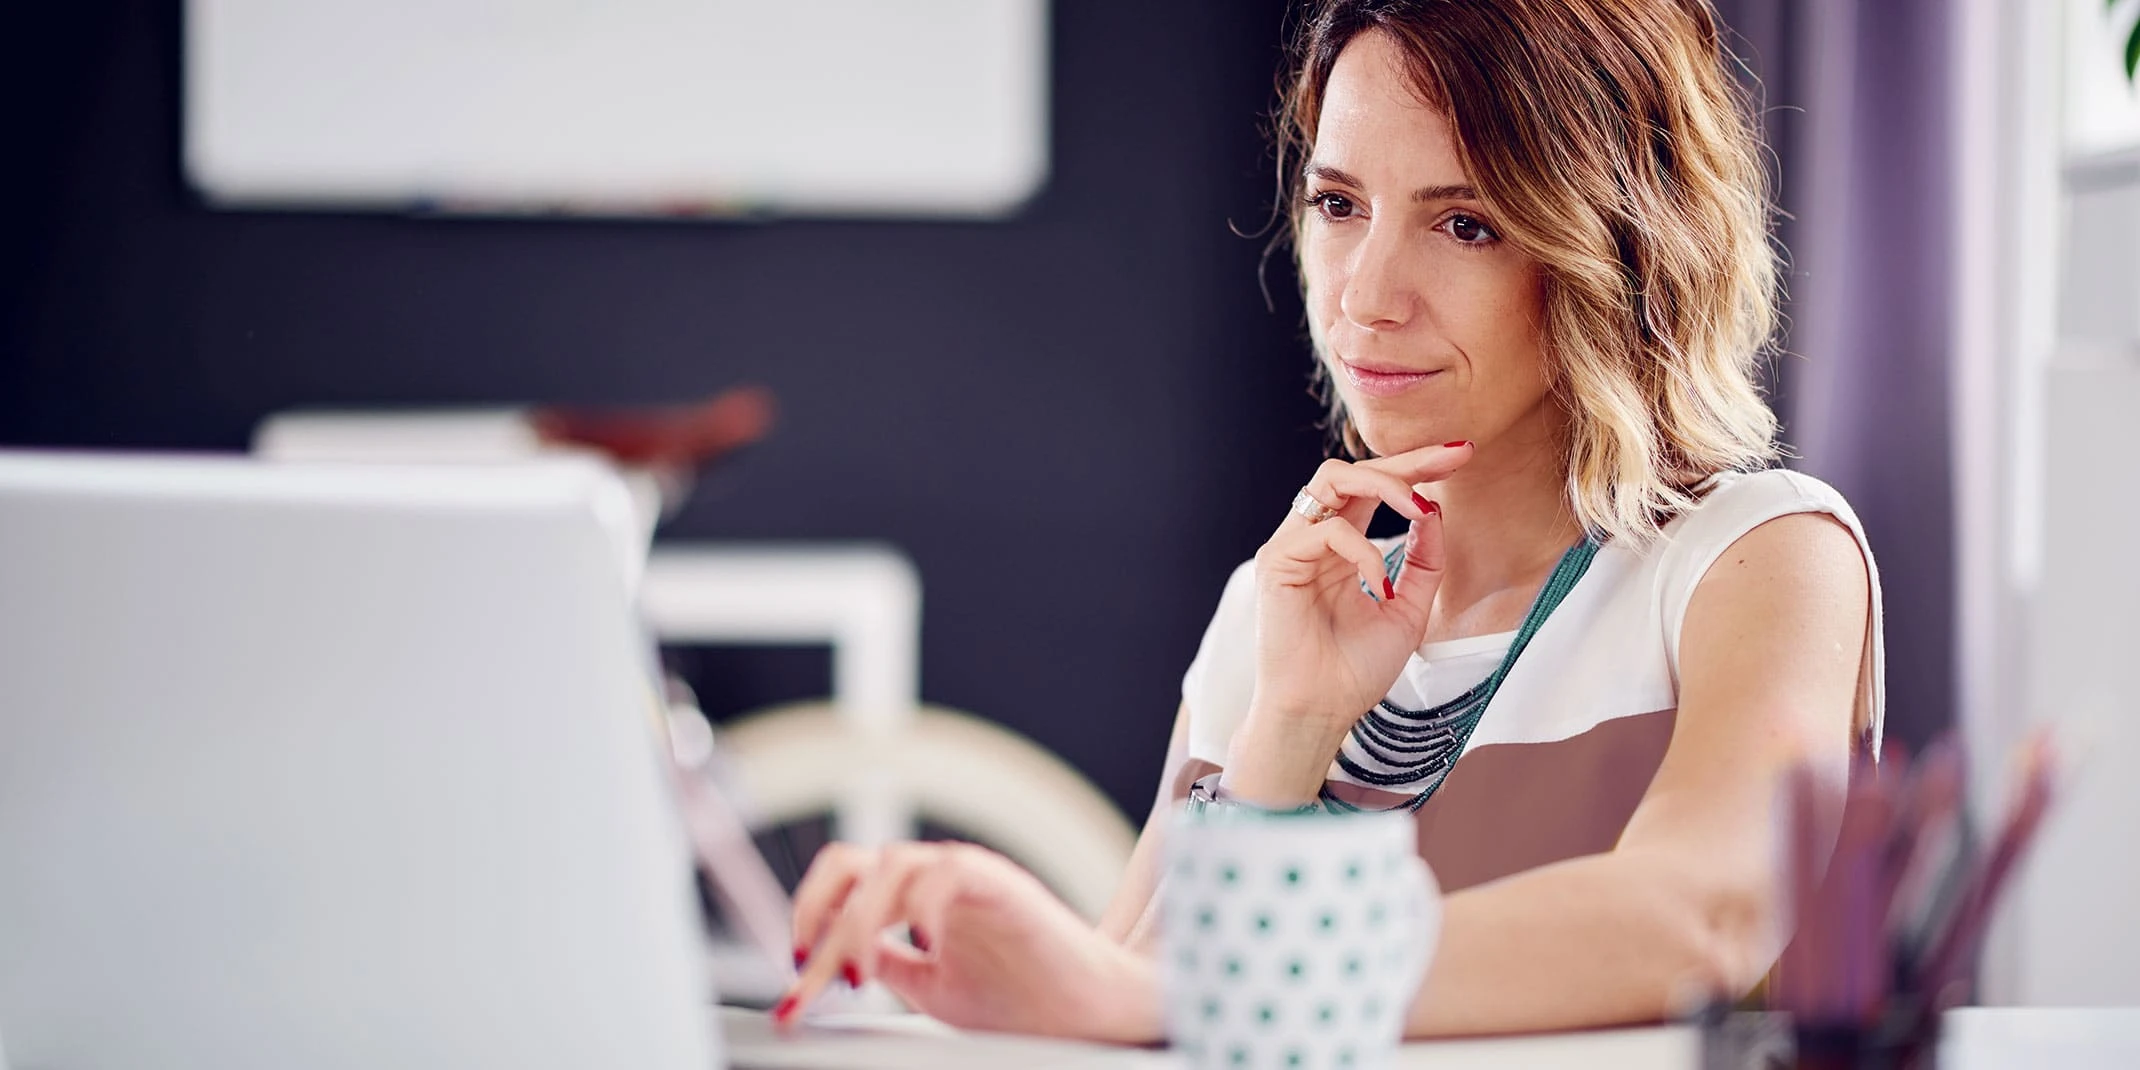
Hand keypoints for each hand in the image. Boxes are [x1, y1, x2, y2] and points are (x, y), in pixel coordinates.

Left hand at [777, 841, 1162, 1043]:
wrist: (1086, 1012)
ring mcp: (965, 876)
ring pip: (889, 864)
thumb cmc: (1019, 998)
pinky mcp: (1001, 884)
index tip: (792, 987)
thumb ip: (885, 963)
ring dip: (858, 920)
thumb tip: (831, 960)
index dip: (806, 931)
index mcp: (911, 898)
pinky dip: (922, 907)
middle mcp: (932, 878)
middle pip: (848, 861)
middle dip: (815, 912)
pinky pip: (948, 874)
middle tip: (806, 966)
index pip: (840, 892)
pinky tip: (921, 947)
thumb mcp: (928, 986)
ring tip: (855, 975)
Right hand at [1228, 443, 1467, 801]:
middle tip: (1454, 456)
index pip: (1376, 489)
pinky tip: (1380, 582)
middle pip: (1354, 470)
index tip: (1463, 454)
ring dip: (1384, 485)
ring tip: (1418, 507)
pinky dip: (1363, 549)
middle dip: (1407, 459)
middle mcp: (1314, 538)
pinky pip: (1327, 530)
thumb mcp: (1409, 609)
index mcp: (1341, 548)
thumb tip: (1435, 511)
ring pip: (1333, 479)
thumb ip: (1423, 562)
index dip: (1418, 466)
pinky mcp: (1277, 562)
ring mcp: (1292, 546)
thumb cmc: (1356, 670)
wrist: (1321, 712)